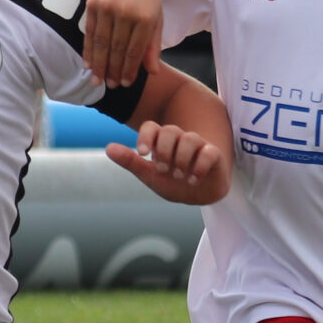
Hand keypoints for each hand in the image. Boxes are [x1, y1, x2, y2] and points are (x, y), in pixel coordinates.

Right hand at [74, 0, 162, 85]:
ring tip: (97, 81)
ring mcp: (108, 7)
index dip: (129, 70)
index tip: (124, 84)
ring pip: (102, 42)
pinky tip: (88, 63)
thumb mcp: (156, 16)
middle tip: (110, 87)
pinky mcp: (93, 3)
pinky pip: (90, 31)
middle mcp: (126, 12)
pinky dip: (89, 49)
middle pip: (117, 49)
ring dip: (99, 64)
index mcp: (146, 17)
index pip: (135, 50)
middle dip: (113, 71)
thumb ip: (153, 45)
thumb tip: (152, 72)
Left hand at [105, 120, 228, 204]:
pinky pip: (208, 152)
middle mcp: (179, 139)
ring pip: (189, 138)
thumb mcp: (150, 175)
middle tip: (164, 170)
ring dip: (182, 159)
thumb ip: (131, 162)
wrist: (199, 195)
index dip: (145, 137)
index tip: (143, 154)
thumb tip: (108, 148)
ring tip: (180, 176)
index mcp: (161, 142)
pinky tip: (193, 179)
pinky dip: (199, 166)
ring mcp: (198, 145)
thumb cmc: (173, 182)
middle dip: (164, 152)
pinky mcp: (214, 154)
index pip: (151, 127)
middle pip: (170, 130)